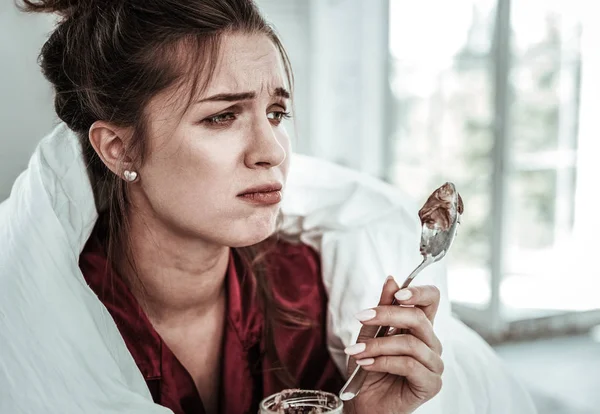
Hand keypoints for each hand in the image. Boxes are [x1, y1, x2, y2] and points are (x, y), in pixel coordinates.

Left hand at [343, 278, 443, 413]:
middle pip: (418, 318)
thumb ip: (382, 309)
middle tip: (361, 317)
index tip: (398, 293)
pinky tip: (366, 364)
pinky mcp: (431, 384)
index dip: (419, 292)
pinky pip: (409, 365)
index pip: (431, 300)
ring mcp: (434, 364)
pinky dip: (383, 362)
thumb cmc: (368, 368)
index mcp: (419, 328)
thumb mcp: (369, 334)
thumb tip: (391, 279)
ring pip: (410, 343)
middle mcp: (431, 344)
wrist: (363, 403)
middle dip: (386, 315)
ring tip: (356, 352)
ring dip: (378, 345)